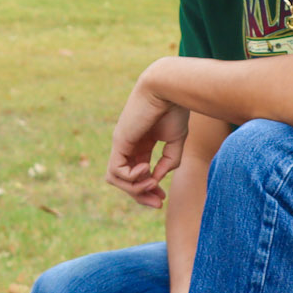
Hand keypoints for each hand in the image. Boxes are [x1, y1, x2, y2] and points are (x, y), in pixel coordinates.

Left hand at [106, 75, 188, 208]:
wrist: (168, 89)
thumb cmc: (175, 109)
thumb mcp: (176, 141)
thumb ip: (169, 161)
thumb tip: (156, 180)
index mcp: (141, 145)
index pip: (137, 174)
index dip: (148, 189)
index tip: (162, 198)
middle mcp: (128, 146)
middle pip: (125, 180)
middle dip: (141, 195)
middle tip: (158, 204)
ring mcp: (121, 144)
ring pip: (116, 179)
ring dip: (135, 189)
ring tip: (152, 184)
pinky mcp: (119, 142)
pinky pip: (116, 171)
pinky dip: (131, 177)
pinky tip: (147, 169)